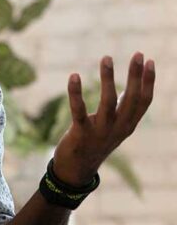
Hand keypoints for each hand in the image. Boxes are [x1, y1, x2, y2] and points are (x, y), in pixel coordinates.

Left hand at [53, 52, 155, 185]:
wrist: (77, 170)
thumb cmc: (95, 142)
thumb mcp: (114, 127)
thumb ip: (123, 110)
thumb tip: (129, 88)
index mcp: (128, 125)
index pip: (144, 101)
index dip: (148, 81)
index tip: (150, 60)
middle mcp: (118, 128)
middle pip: (131, 99)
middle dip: (136, 76)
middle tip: (138, 54)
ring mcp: (100, 131)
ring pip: (108, 102)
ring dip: (108, 78)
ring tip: (107, 57)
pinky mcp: (81, 133)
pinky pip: (79, 110)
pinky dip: (76, 93)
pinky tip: (74, 76)